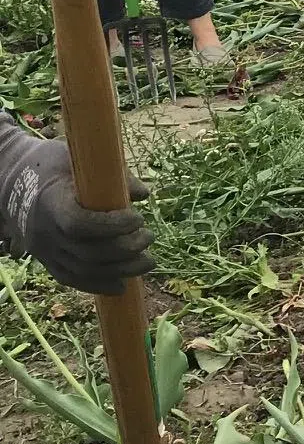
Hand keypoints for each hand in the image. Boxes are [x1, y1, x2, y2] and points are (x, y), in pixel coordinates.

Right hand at [7, 140, 153, 294]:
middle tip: (149, 237)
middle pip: (87, 253)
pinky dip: (99, 285)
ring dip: (120, 270)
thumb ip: (112, 174)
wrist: (14, 182)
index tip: (138, 218)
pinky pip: (72, 280)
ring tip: (148, 261)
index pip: (79, 224)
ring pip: (83, 271)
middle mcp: (46, 232)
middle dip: (126, 250)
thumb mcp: (79, 158)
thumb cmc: (53, 166)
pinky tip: (122, 285)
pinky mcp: (47, 261)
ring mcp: (44, 251)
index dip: (112, 226)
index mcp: (52, 203)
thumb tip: (142, 194)